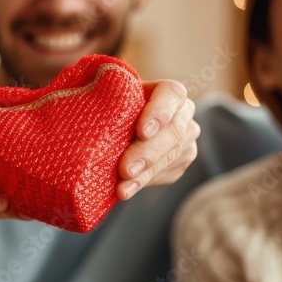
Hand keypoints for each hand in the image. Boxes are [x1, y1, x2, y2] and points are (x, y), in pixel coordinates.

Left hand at [116, 80, 199, 200]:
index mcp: (168, 91)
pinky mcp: (180, 162)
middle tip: (125, 169)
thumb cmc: (109, 105)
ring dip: (145, 174)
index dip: (160, 112)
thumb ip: (107, 93)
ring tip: (122, 188)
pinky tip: (126, 190)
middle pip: (174, 132)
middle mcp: (183, 113)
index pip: (173, 94)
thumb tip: (95, 99)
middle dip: (148, 153)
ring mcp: (185, 139)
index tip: (141, 131)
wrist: (116, 129)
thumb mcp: (107, 95)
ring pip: (172, 156)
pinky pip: (166, 174)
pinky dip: (144, 182)